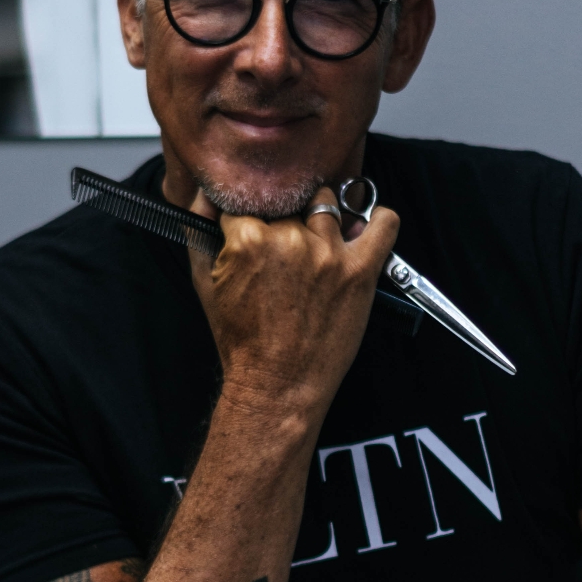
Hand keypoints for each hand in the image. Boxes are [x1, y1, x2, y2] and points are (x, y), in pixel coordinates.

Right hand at [188, 188, 399, 420]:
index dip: (250, 216)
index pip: (248, 200)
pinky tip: (361, 231)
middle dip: (283, 220)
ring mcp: (328, 253)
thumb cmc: (243, 341)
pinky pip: (383, 223)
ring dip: (320, 219)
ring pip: (326, 203)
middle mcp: (290, 240)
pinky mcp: (360, 269)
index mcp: (248, 239)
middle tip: (284, 250)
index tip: (255, 232)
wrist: (277, 385)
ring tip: (315, 247)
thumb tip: (204, 196)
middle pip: (288, 202)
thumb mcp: (204, 283)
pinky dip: (377, 220)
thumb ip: (198, 229)